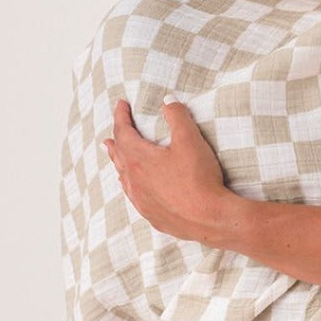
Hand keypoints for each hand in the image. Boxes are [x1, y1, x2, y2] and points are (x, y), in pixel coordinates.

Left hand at [104, 98, 233, 244]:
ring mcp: (141, 200)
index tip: (121, 104)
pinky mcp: (151, 215)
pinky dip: (128, 183)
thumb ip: (177, 116)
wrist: (209, 218)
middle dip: (116, 139)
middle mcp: (134, 180)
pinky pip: (133, 195)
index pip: (123, 132)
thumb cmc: (198, 178)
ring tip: (113, 154)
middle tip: (112, 132)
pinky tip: (131, 186)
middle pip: (118, 155)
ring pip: (123, 176)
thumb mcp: (190, 139)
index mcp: (139, 159)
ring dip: (118, 161)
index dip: (121, 116)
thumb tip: (168, 101)